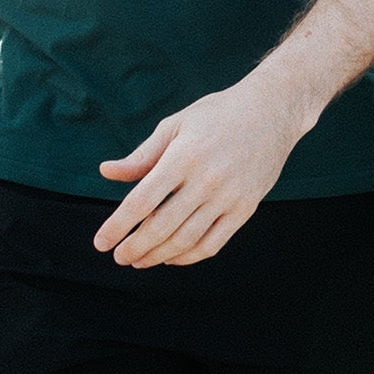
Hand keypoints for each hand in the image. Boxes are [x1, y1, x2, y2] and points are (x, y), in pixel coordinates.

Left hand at [95, 72, 307, 267]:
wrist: (272, 111)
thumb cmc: (218, 115)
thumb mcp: (176, 125)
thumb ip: (142, 155)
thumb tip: (106, 172)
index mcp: (184, 155)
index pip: (143, 200)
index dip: (118, 225)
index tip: (101, 242)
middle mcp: (207, 179)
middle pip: (162, 226)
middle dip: (134, 248)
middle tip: (118, 257)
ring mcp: (229, 196)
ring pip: (186, 240)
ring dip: (157, 256)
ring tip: (139, 261)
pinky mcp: (246, 208)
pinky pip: (213, 243)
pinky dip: (189, 256)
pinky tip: (171, 257)